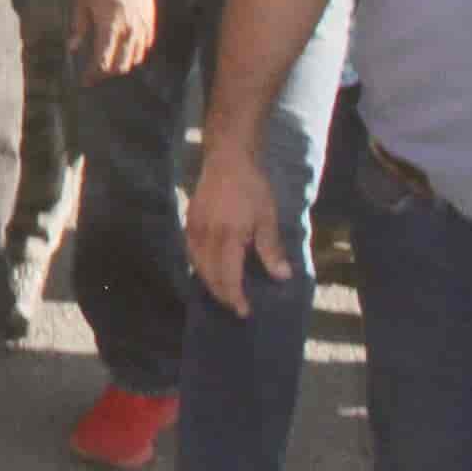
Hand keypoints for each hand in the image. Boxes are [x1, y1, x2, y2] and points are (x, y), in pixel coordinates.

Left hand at [71, 0, 157, 81]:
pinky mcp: (151, 21)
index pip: (102, 63)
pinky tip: (128, 53)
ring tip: (109, 66)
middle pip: (120, 66)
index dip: (92, 75)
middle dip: (106, 74)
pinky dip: (136, 54)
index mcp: (109, 29)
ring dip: (122, 66)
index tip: (84, 81)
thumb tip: (72, 48)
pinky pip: (146, 46)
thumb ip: (78, 28)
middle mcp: (128, 33)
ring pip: (135, 59)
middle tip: (94, 75)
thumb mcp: (81, 2)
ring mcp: (142, 28)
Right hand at [184, 137, 285, 318]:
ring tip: (224, 293)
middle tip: (236, 307)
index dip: (235, 297)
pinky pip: (191, 253)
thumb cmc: (252, 188)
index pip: (227, 277)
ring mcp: (194, 230)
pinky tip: (209, 270)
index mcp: (227, 238)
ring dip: (209, 283)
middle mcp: (206, 237)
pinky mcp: (189, 222)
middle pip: (209, 275)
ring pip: (197, 266)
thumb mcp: (267, 218)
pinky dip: (200, 267)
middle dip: (222, 294)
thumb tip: (282, 277)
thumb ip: (271, 249)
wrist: (227, 160)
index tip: (245, 311)